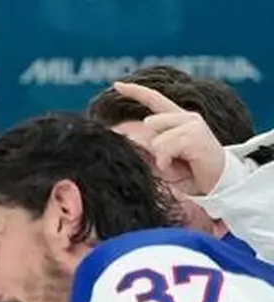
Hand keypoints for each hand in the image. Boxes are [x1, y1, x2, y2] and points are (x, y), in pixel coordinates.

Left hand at [112, 81, 226, 195]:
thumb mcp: (161, 158)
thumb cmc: (187, 173)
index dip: (135, 91)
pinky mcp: (196, 134)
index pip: (154, 99)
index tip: (117, 84)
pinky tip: (180, 165)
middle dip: (149, 147)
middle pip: (148, 125)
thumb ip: (146, 146)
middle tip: (167, 162)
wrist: (216, 184)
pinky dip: (165, 160)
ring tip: (176, 164)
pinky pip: (165, 146)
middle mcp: (185, 117)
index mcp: (176, 119)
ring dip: (160, 157)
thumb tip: (127, 135)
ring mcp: (192, 124)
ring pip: (156, 139)